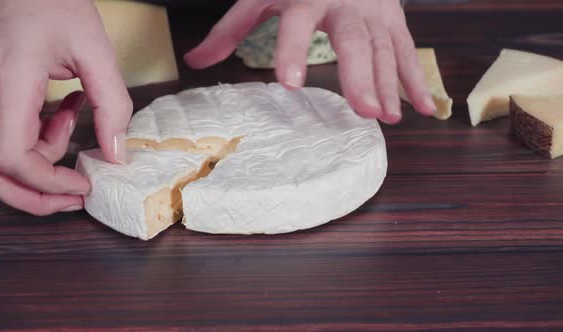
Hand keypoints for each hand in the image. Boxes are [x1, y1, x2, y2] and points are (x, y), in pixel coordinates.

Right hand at [0, 0, 131, 214]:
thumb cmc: (55, 4)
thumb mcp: (96, 51)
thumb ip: (112, 104)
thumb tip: (115, 154)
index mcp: (9, 80)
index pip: (11, 156)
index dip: (48, 182)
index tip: (84, 184)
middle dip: (32, 194)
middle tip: (73, 194)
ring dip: (31, 169)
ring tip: (71, 134)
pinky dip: (30, 143)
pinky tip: (60, 117)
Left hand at [185, 0, 435, 123]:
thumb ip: (231, 28)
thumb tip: (194, 60)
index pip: (298, 24)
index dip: (294, 52)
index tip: (290, 84)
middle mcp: (346, 3)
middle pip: (354, 42)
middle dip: (361, 77)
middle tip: (363, 112)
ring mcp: (375, 12)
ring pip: (385, 50)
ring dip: (389, 86)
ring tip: (389, 119)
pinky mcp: (394, 21)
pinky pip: (408, 52)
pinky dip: (417, 81)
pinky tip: (423, 108)